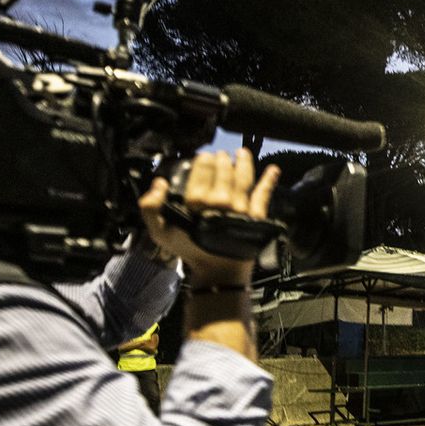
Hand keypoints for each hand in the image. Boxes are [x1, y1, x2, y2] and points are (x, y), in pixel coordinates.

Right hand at [139, 149, 278, 285]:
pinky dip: (269, 181)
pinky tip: (273, 169)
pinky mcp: (256, 216)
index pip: (202, 172)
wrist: (217, 272)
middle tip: (222, 155)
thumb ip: (151, 206)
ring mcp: (240, 208)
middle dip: (223, 160)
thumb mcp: (160, 231)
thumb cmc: (189, 250)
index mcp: (197, 203)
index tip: (205, 156)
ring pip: (243, 178)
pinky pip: (263, 195)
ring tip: (242, 153)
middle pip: (224, 172)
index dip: (204, 161)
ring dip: (244, 163)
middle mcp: (220, 201)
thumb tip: (160, 183)